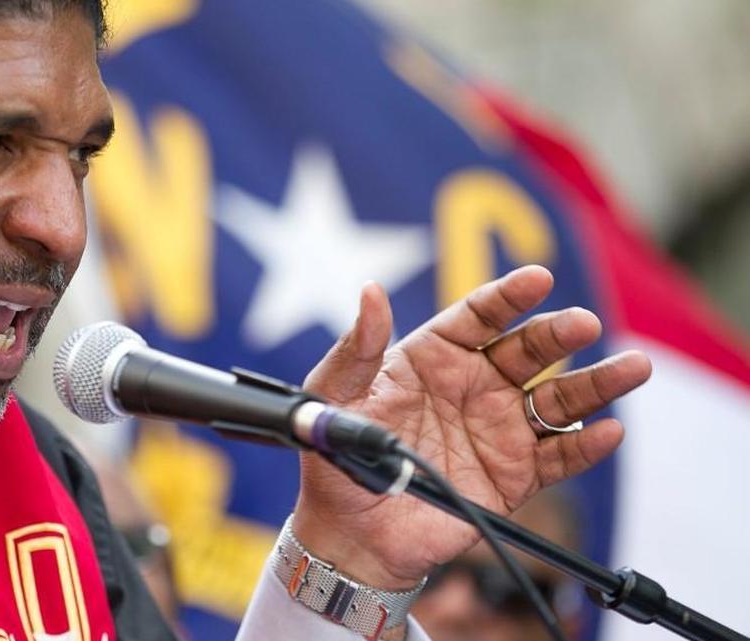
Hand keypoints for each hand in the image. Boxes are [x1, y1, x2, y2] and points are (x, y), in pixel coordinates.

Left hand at [292, 266, 650, 590]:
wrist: (350, 532)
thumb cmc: (335, 459)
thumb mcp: (334, 397)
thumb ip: (356, 348)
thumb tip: (371, 291)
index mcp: (432, 357)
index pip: (477, 317)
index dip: (507, 297)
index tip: (537, 279)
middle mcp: (474, 386)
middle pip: (527, 351)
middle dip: (558, 334)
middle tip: (584, 323)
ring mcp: (498, 429)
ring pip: (557, 398)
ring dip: (596, 383)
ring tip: (632, 368)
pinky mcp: (514, 476)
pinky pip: (558, 456)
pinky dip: (585, 446)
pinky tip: (608, 431)